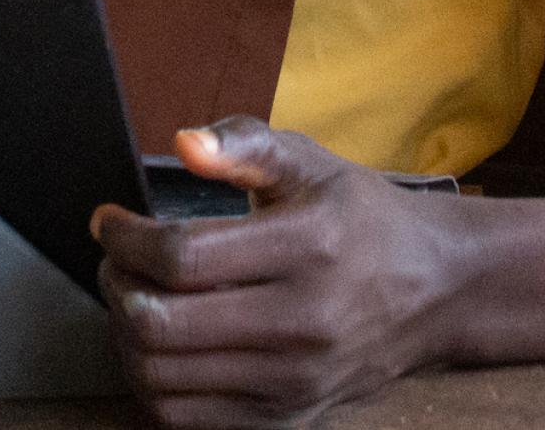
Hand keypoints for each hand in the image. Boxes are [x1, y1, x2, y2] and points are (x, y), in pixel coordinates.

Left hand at [94, 120, 459, 427]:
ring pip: (163, 377)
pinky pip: (187, 419)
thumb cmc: (362, 218)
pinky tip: (162, 344)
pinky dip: (154, 382)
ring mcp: (294, 381)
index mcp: (308, 246)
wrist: (436, 289)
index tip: (109, 221)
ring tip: (133, 298)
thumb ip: (245, 143)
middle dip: (116, 285)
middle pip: (162, 324)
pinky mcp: (288, 418)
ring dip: (125, 336)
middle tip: (116, 260)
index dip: (125, 238)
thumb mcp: (310, 162)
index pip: (182, 257)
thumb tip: (185, 143)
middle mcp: (303, 322)